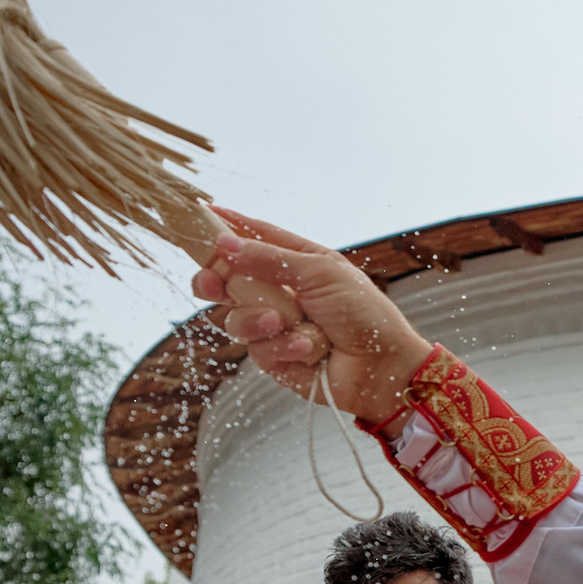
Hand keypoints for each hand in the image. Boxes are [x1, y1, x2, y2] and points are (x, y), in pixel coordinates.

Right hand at [190, 208, 433, 423]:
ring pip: (237, 318)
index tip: (200, 215)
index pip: (255, 237)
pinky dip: (282, 347)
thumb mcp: (319, 273)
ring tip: (284, 323)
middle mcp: (283, 291)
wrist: (382, 368)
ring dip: (258, 320)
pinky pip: (257, 349)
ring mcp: (277, 325)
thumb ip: (269, 259)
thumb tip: (225, 243)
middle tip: (210, 283)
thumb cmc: (364, 314)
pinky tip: (306, 349)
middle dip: (215, 280)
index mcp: (298, 261)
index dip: (227, 227)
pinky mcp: (276, 356)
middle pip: (229, 279)